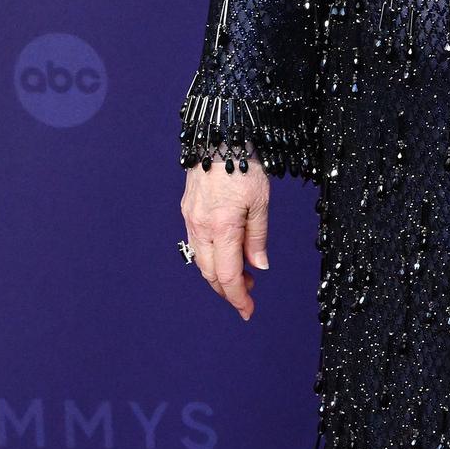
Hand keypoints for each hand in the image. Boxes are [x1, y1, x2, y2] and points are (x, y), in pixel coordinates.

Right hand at [181, 160, 271, 320]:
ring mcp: (191, 219)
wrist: (219, 137)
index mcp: (222, 228)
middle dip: (229, 290)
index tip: (248, 311)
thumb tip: (259, 266)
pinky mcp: (187, 210)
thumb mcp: (261, 202)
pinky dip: (210, 257)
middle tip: (249, 296)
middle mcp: (201, 228)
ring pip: (200, 261)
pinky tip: (226, 254)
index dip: (238, 298)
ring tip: (244, 276)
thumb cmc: (245, 165)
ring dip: (219, 274)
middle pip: (210, 274)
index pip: (228, 276)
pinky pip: (196, 244)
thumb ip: (258, 237)